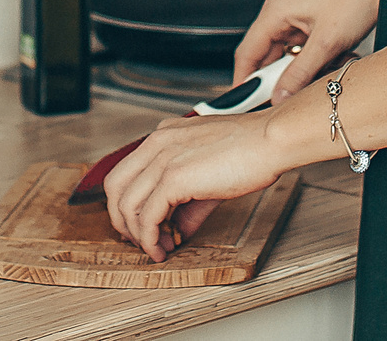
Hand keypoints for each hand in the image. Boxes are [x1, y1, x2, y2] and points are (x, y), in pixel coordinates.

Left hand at [101, 109, 293, 261]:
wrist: (271, 141)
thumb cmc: (250, 151)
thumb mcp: (210, 176)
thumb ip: (188, 204)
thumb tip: (178, 231)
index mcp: (164, 136)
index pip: (126, 172)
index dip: (128, 204)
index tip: (142, 227)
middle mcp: (157, 142)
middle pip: (115, 187)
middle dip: (122, 221)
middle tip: (140, 242)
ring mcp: (163, 158)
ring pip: (127, 204)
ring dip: (137, 235)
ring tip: (156, 250)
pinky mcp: (174, 176)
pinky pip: (148, 215)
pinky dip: (150, 238)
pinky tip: (162, 249)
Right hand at [230, 0, 380, 98]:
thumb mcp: (326, 42)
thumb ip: (300, 73)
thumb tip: (280, 96)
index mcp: (275, 12)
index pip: (247, 53)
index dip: (243, 81)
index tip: (243, 104)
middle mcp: (281, 14)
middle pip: (264, 57)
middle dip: (274, 80)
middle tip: (283, 101)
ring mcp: (297, 19)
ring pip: (285, 57)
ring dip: (298, 73)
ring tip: (316, 75)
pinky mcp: (312, 25)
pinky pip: (301, 53)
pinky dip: (311, 64)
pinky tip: (328, 65)